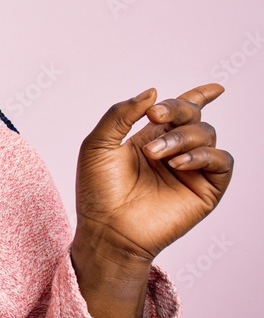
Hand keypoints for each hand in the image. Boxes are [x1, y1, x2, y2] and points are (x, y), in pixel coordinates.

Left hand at [75, 84, 234, 264]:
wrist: (107, 229)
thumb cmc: (98, 191)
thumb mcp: (97, 144)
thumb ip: (121, 113)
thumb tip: (153, 92)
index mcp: (149, 138)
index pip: (180, 113)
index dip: (199, 97)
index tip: (214, 88)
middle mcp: (173, 152)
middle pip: (193, 115)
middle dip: (177, 109)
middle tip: (154, 116)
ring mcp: (190, 170)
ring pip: (206, 134)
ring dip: (180, 137)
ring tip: (154, 153)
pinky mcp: (205, 190)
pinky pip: (221, 161)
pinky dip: (202, 155)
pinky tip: (177, 163)